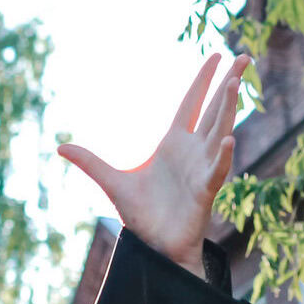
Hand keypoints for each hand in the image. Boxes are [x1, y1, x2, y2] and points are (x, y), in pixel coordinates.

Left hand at [57, 52, 248, 274]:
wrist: (156, 247)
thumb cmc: (142, 215)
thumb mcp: (112, 182)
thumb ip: (90, 163)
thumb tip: (60, 147)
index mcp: (174, 143)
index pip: (192, 103)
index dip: (204, 80)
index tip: (218, 56)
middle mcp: (193, 151)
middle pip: (214, 110)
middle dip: (229, 83)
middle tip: (244, 57)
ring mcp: (202, 168)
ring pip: (220, 132)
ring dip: (228, 109)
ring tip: (235, 84)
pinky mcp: (205, 191)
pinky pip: (217, 170)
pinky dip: (223, 155)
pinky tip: (229, 138)